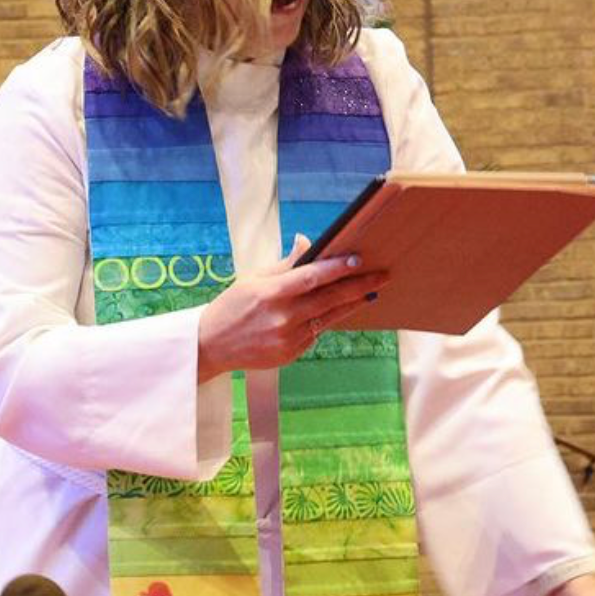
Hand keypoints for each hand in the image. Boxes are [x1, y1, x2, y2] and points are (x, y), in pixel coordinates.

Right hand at [197, 237, 386, 382]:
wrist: (212, 345)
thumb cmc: (232, 306)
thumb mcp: (253, 279)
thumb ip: (285, 264)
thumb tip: (306, 241)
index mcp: (270, 293)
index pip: (310, 277)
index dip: (337, 268)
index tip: (358, 258)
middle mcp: (282, 317)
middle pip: (329, 299)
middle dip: (359, 286)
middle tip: (382, 275)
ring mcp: (288, 338)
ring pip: (329, 318)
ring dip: (353, 304)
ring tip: (372, 292)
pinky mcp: (291, 353)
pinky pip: (316, 333)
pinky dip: (328, 320)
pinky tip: (338, 310)